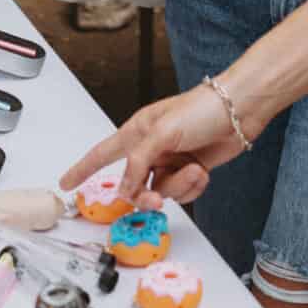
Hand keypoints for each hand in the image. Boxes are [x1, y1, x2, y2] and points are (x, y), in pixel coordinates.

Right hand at [60, 84, 246, 209]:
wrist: (240, 111)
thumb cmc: (202, 108)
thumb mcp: (162, 132)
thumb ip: (138, 161)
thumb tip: (124, 188)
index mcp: (137, 131)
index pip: (102, 153)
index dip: (82, 168)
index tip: (66, 182)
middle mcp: (152, 148)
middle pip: (134, 184)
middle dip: (145, 195)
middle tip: (154, 198)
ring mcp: (171, 161)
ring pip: (161, 192)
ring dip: (178, 186)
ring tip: (192, 169)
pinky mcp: (190, 170)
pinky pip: (182, 192)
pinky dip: (192, 187)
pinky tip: (201, 171)